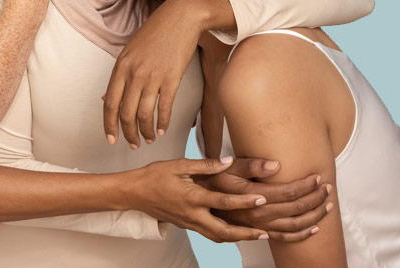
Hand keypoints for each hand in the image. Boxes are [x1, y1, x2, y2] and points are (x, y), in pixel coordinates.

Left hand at [102, 0, 210, 145]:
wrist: (182, 16)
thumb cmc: (156, 31)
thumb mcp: (130, 51)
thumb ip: (120, 75)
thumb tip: (107, 99)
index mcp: (121, 66)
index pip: (110, 104)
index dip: (109, 125)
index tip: (111, 139)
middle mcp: (134, 73)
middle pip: (125, 113)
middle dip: (128, 133)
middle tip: (132, 144)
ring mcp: (153, 76)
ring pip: (144, 114)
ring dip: (145, 131)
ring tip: (148, 139)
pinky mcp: (172, 78)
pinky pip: (164, 107)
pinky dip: (162, 122)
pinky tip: (162, 130)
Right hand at [122, 157, 277, 242]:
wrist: (134, 193)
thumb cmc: (155, 176)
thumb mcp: (180, 165)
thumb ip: (206, 165)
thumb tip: (228, 160)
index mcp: (192, 198)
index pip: (224, 202)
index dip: (244, 201)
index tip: (262, 199)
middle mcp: (192, 215)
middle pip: (223, 231)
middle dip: (246, 234)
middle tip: (265, 233)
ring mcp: (189, 223)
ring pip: (217, 237)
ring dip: (238, 238)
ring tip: (257, 236)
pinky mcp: (187, 225)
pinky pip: (209, 234)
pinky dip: (225, 236)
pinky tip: (237, 233)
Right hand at [200, 157, 333, 240]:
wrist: (197, 201)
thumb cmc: (214, 181)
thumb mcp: (229, 168)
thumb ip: (253, 166)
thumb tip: (277, 164)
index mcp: (252, 197)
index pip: (288, 192)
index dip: (306, 185)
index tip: (318, 177)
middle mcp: (256, 216)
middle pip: (295, 210)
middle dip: (315, 199)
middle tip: (327, 188)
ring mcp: (257, 227)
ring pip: (293, 226)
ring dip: (314, 217)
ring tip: (328, 206)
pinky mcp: (256, 232)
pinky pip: (283, 238)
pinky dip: (301, 235)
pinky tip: (314, 228)